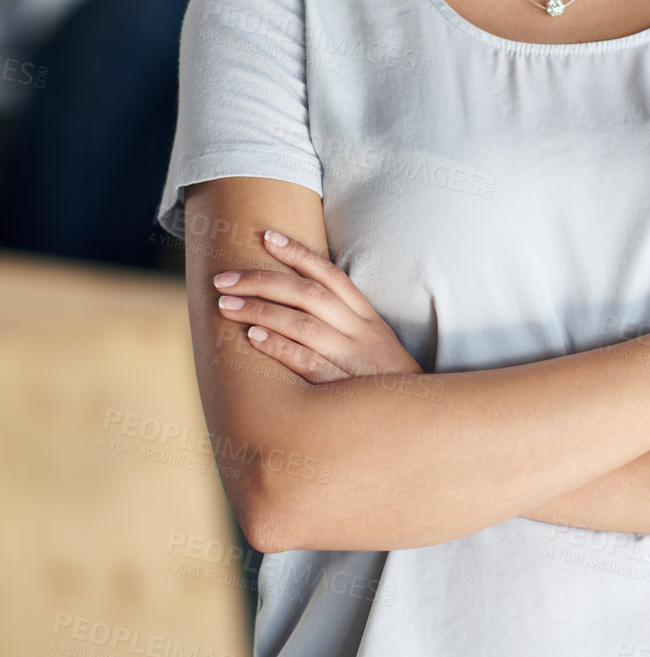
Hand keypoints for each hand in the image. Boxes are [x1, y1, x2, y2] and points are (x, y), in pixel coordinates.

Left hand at [212, 228, 422, 383]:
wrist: (417, 420)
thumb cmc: (384, 382)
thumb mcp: (374, 343)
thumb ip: (344, 321)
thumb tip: (299, 300)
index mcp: (367, 317)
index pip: (330, 274)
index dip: (299, 253)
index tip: (267, 236)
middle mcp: (360, 331)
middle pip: (308, 293)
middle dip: (262, 281)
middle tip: (224, 279)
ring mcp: (353, 358)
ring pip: (303, 324)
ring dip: (261, 311)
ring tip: (227, 305)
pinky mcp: (344, 389)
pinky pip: (308, 362)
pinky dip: (280, 347)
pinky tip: (252, 337)